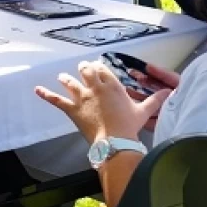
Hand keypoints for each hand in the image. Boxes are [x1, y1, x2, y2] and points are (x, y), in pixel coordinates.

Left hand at [35, 61, 171, 144]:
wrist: (115, 140)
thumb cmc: (129, 125)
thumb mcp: (143, 111)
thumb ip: (155, 100)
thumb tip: (170, 92)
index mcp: (112, 85)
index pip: (102, 69)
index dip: (99, 67)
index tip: (97, 67)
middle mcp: (95, 87)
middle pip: (85, 70)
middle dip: (83, 68)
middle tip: (83, 68)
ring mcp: (82, 97)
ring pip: (70, 82)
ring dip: (65, 79)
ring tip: (62, 77)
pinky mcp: (72, 109)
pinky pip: (56, 100)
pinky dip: (46, 94)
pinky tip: (37, 90)